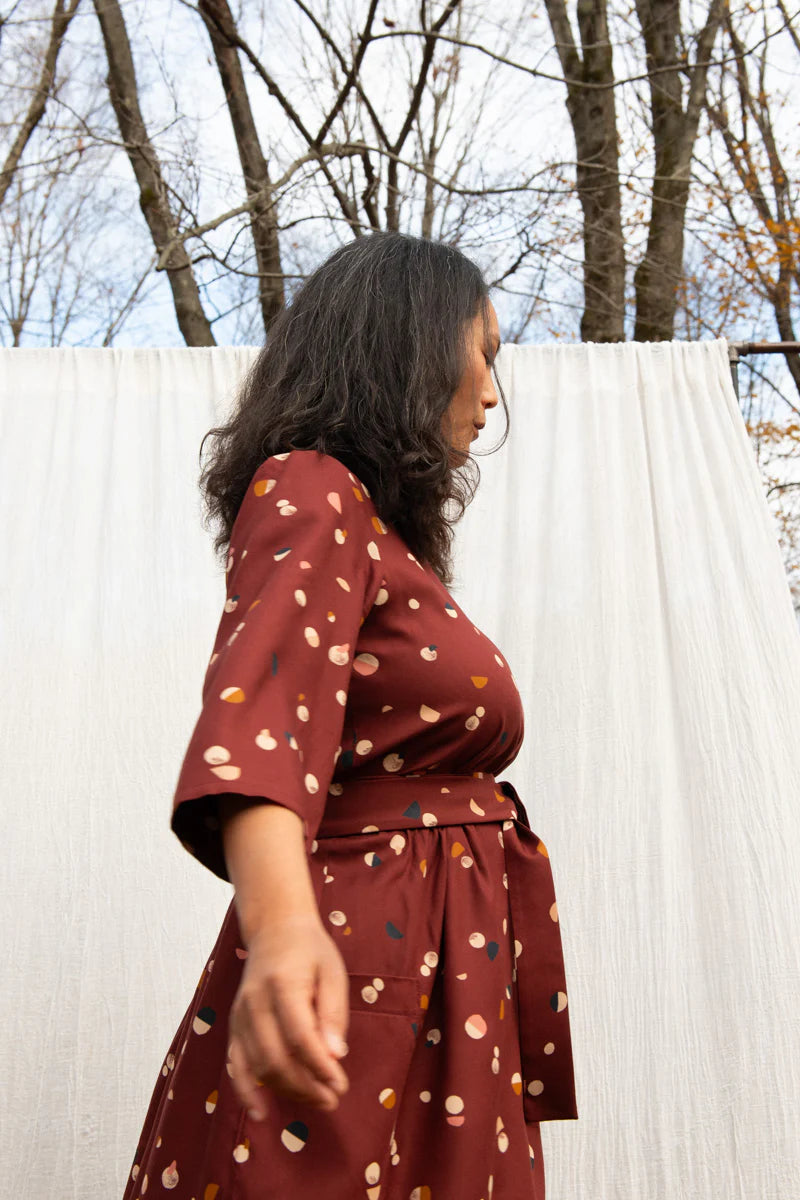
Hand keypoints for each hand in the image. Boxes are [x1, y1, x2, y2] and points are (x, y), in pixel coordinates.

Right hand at [227, 912, 349, 1119]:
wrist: (275, 930)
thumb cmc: (310, 951)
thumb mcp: (332, 972)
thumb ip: (333, 1013)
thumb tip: (335, 1055)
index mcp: (282, 984)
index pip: (299, 1036)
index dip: (319, 1066)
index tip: (340, 1083)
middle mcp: (254, 1002)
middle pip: (276, 1057)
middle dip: (305, 1086)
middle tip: (333, 1099)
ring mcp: (239, 1015)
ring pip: (258, 1066)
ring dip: (287, 1090)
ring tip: (316, 1101)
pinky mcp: (234, 1025)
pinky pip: (236, 1064)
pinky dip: (246, 1091)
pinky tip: (261, 1112)